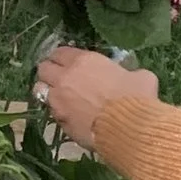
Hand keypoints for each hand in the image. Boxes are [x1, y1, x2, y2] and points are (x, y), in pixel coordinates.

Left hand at [34, 44, 159, 149]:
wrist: (129, 127)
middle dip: (49, 71)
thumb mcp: (140, 76)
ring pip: (40, 89)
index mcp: (84, 61)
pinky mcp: (59, 120)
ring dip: (47, 90)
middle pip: (43, 68)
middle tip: (58, 78)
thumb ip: (128, 72)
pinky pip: (51, 111)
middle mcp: (65, 77)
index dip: (62, 57)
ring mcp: (58, 99)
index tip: (66, 62)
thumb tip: (131, 76)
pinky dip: (56, 110)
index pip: (60, 52)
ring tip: (58, 95)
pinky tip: (68, 114)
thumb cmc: (137, 97)